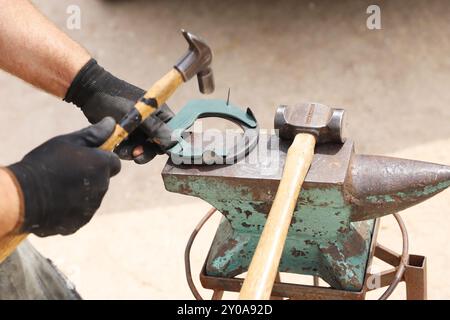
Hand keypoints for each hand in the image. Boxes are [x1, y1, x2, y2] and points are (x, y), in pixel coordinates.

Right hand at [7, 118, 120, 236]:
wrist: (22, 196)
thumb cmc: (45, 163)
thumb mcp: (68, 142)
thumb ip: (94, 134)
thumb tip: (112, 123)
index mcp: (101, 166)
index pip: (114, 162)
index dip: (101, 159)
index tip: (86, 158)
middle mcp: (101, 188)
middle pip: (102, 180)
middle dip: (91, 175)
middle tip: (66, 171)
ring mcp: (90, 207)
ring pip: (91, 197)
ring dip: (81, 192)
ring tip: (57, 187)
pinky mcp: (79, 223)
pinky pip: (79, 213)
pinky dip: (70, 208)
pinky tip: (53, 202)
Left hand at [64, 59, 173, 163]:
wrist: (91, 94)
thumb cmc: (117, 99)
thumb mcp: (137, 114)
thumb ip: (155, 128)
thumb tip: (173, 141)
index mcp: (162, 114)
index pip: (175, 132)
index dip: (171, 144)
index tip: (161, 152)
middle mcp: (155, 123)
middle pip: (159, 146)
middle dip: (148, 152)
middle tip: (137, 156)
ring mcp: (142, 130)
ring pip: (144, 150)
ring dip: (134, 153)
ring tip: (122, 150)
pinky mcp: (129, 136)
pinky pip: (132, 149)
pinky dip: (125, 150)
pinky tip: (116, 146)